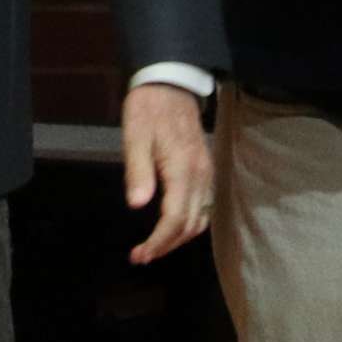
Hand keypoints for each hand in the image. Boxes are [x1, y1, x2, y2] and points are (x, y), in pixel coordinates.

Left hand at [120, 82, 210, 265]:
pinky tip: (170, 226)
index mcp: (183, 170)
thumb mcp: (135, 138)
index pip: (175, 218)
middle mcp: (201, 176)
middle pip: (191, 225)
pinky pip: (204, 206)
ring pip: (201, 219)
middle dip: (167, 245)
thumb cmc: (148, 110)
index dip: (158, 241)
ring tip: (154, 247)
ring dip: (179, 238)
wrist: (170, 85)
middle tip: (142, 256)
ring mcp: (207, 174)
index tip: (139, 255)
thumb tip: (137, 205)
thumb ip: (138, 172)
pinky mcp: (206, 170)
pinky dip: (189, 223)